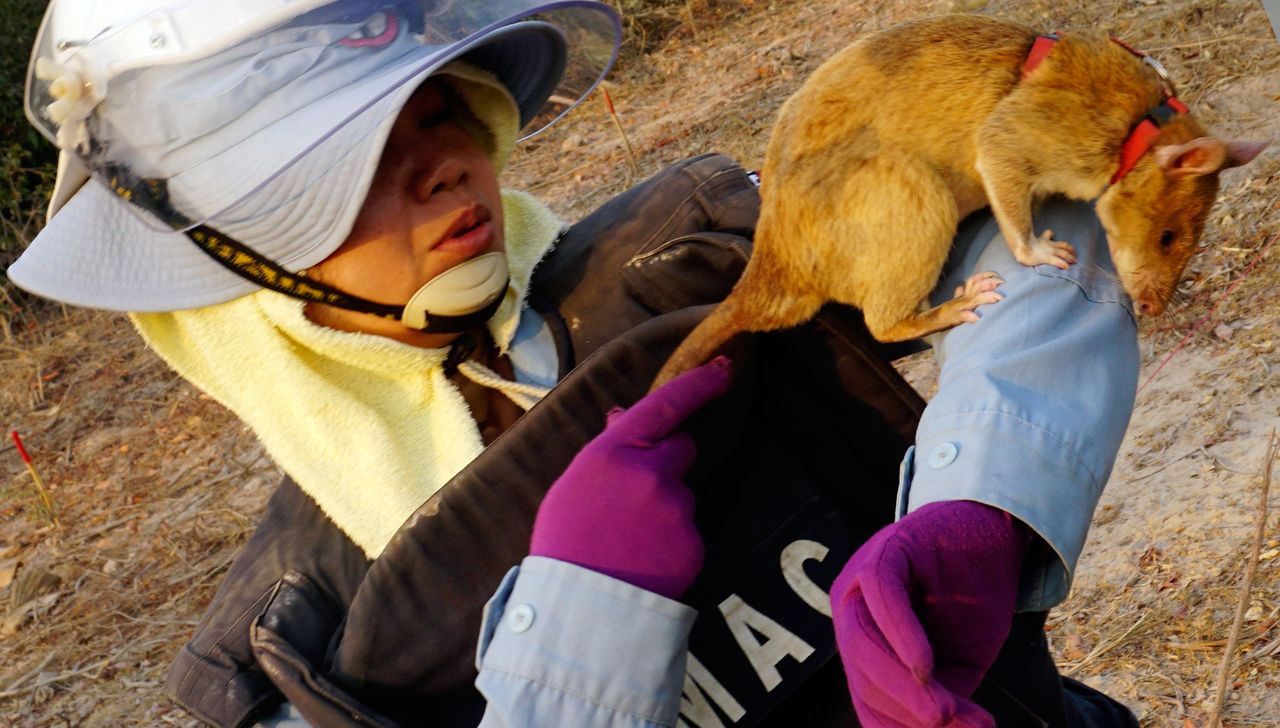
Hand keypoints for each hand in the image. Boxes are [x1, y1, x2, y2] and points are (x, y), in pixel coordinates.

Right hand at [529, 356, 731, 598]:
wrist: (578, 606)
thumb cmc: (566, 541)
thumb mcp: (574, 483)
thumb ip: (607, 450)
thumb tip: (623, 417)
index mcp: (614, 451)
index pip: (665, 405)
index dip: (698, 384)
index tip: (723, 369)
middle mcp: (650, 473)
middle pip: (682, 448)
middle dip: (668, 462)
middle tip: (635, 495)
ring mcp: (676, 509)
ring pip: (682, 495)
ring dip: (665, 509)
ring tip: (630, 539)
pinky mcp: (693, 543)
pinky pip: (688, 531)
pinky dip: (672, 542)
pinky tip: (645, 558)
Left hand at [829, 501, 1030, 726]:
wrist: (993, 537)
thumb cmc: (970, 602)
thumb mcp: (958, 662)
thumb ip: (944, 695)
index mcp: (861, 640)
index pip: (867, 696)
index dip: (899, 725)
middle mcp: (850, 610)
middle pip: (861, 672)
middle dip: (902, 707)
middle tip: (943, 723)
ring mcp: (861, 578)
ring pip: (865, 640)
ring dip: (902, 684)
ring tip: (942, 711)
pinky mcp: (887, 550)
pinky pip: (882, 594)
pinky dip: (901, 635)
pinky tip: (924, 667)